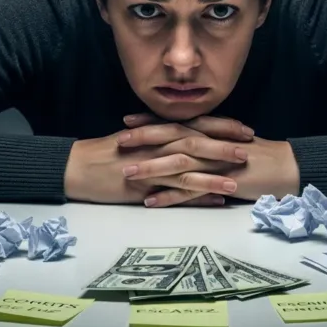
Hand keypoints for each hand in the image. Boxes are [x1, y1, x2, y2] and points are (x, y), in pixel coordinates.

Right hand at [63, 121, 251, 206]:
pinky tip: (215, 200)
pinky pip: (174, 192)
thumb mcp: (135, 140)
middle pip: (197, 143)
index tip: (244, 129)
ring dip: (215, 173)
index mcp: (157, 133)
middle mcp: (157, 146)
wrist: (77, 167)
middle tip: (250, 148)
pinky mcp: (143, 186)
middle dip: (225, 145)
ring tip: (238, 179)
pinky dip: (196, 196)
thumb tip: (180, 139)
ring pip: (189, 168)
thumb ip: (159, 139)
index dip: (222, 126)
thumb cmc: (103, 154)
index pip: (195, 126)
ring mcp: (150, 166)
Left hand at [122, 113, 300, 206]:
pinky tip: (151, 201)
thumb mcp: (230, 142)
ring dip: (151, 168)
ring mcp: (215, 164)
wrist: (285, 169)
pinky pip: (191, 191)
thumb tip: (187, 141)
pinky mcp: (221, 184)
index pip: (176, 123)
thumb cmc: (259, 157)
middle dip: (143, 139)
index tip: (127, 120)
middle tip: (118, 142)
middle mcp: (210, 144)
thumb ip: (209, 140)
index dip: (150, 122)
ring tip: (127, 173)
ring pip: (177, 163)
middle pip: (171, 138)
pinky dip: (169, 196)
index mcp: (211, 133)